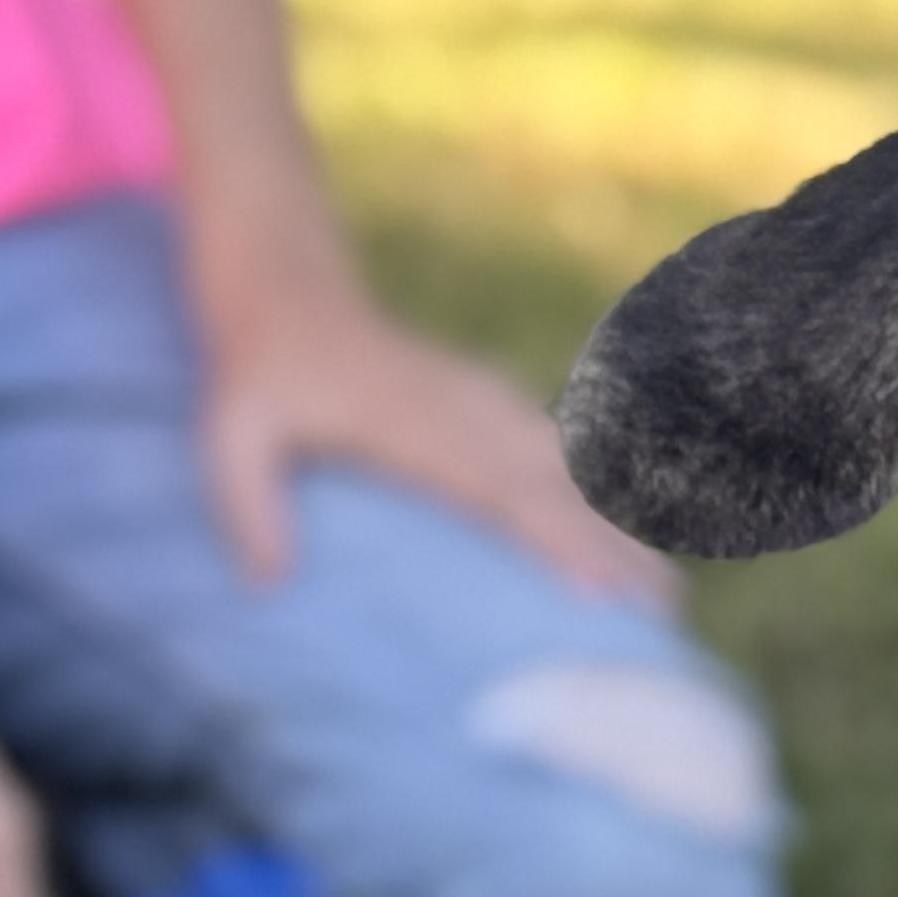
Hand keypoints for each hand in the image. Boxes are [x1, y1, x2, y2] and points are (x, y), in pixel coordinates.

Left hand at [191, 258, 669, 609]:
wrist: (286, 285)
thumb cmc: (255, 369)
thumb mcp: (228, 426)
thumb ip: (243, 499)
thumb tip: (266, 582)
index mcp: (414, 424)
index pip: (499, 490)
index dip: (555, 539)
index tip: (602, 590)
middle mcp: (463, 412)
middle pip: (556, 488)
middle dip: (616, 547)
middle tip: (669, 611)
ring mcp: (483, 404)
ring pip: (567, 474)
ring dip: (620, 529)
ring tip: (667, 592)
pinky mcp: (489, 406)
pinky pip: (555, 459)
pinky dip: (597, 502)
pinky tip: (630, 541)